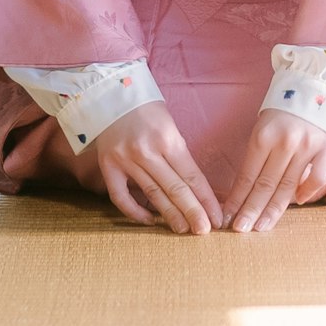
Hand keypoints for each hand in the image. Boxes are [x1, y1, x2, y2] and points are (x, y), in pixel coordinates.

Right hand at [78, 100, 220, 234]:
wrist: (111, 94)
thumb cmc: (146, 109)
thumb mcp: (170, 125)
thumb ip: (179, 154)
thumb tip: (197, 188)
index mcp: (167, 138)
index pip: (191, 176)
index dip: (205, 199)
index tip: (216, 217)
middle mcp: (146, 150)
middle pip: (174, 188)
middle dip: (192, 212)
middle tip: (204, 231)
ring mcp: (125, 160)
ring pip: (152, 194)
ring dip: (169, 215)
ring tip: (183, 230)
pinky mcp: (108, 166)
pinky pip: (121, 196)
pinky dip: (134, 211)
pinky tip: (149, 221)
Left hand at [226, 107, 325, 233]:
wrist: (317, 90)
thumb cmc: (284, 112)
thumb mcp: (263, 128)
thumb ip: (257, 156)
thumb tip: (242, 191)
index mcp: (263, 136)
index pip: (247, 175)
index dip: (236, 199)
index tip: (227, 216)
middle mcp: (285, 142)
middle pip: (265, 185)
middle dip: (251, 210)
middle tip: (240, 229)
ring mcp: (308, 147)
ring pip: (288, 186)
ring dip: (273, 210)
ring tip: (261, 227)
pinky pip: (317, 178)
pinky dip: (307, 192)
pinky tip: (296, 202)